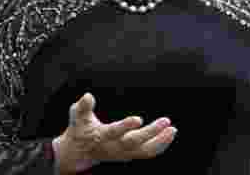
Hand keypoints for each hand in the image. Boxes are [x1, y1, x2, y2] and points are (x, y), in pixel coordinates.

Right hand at [52, 93, 176, 173]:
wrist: (79, 153)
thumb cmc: (80, 129)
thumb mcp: (77, 116)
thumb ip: (82, 107)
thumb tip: (88, 96)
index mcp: (100, 136)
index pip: (114, 132)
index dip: (125, 126)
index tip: (138, 119)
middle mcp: (113, 147)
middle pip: (133, 142)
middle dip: (150, 132)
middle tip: (166, 121)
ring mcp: (122, 153)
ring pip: (143, 151)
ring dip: (160, 141)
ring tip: (172, 129)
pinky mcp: (129, 155)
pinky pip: (147, 153)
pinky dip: (160, 145)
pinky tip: (170, 133)